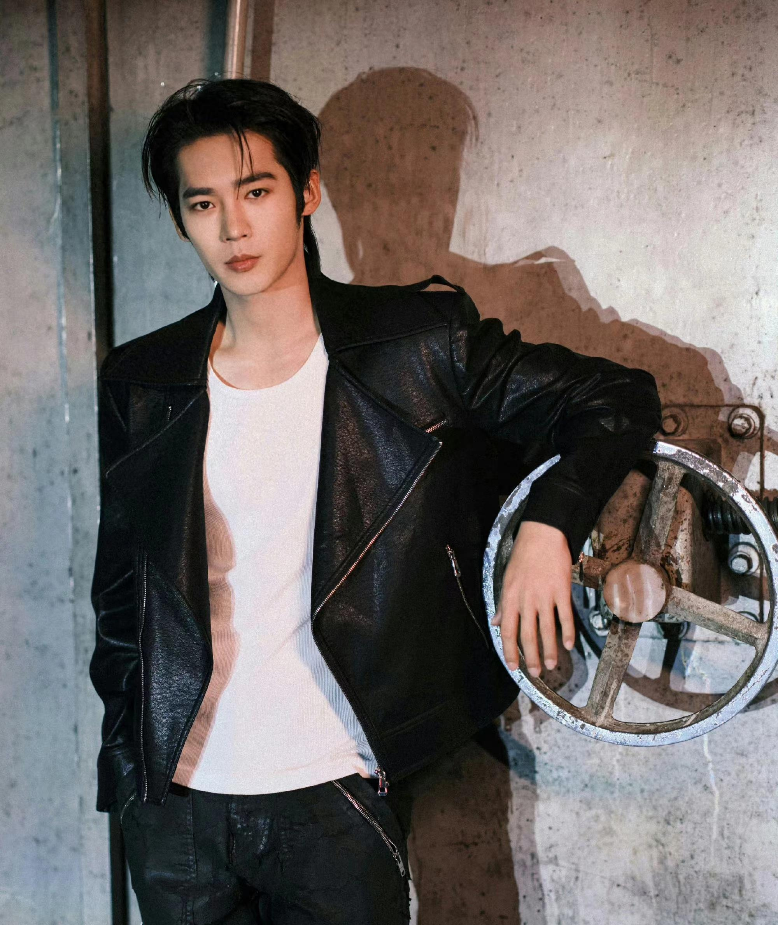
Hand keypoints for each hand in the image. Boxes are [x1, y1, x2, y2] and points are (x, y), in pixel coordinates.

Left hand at [491, 521, 574, 675]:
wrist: (542, 535)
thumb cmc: (522, 556)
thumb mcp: (507, 579)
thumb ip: (503, 603)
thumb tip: (497, 622)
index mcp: (510, 597)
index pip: (508, 630)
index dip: (510, 651)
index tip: (513, 667)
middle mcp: (525, 600)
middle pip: (527, 634)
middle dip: (531, 657)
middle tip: (536, 673)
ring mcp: (544, 596)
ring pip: (546, 629)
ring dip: (550, 649)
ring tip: (552, 665)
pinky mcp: (561, 590)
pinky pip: (564, 615)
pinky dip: (567, 632)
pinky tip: (568, 645)